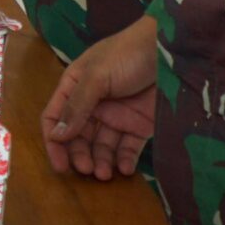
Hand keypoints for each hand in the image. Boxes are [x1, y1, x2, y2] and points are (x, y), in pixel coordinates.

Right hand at [41, 16, 158, 180]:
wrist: (170, 49)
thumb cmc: (127, 55)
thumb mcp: (96, 77)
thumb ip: (77, 107)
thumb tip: (56, 136)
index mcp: (75, 88)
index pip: (56, 118)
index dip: (54, 142)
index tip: (59, 165)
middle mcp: (93, 105)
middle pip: (79, 137)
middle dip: (80, 155)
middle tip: (87, 169)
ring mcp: (117, 116)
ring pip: (102, 146)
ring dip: (101, 161)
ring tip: (105, 174)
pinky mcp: (140, 125)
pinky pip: (128, 148)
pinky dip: (125, 161)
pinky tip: (125, 169)